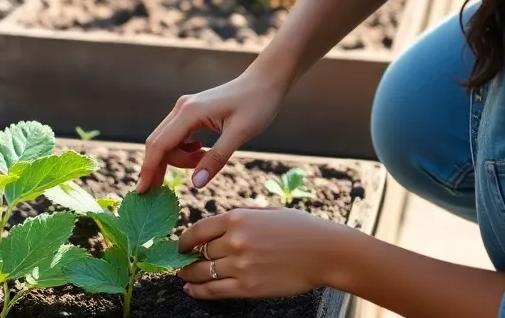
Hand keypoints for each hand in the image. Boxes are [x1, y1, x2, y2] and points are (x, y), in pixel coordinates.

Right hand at [136, 70, 285, 192]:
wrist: (266, 81)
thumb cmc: (257, 104)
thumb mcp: (240, 134)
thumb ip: (216, 158)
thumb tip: (194, 184)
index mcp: (190, 112)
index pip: (160, 145)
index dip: (148, 170)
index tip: (140, 193)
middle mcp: (183, 108)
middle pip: (159, 144)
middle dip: (158, 168)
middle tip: (162, 193)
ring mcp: (186, 108)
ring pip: (169, 141)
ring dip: (180, 159)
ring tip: (205, 160)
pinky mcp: (193, 111)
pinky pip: (178, 136)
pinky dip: (185, 150)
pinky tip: (203, 152)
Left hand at [177, 207, 340, 300]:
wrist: (323, 252)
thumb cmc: (300, 228)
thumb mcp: (269, 211)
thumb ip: (243, 216)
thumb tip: (220, 225)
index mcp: (239, 217)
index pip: (199, 229)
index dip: (185, 240)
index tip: (181, 245)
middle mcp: (235, 240)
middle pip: (200, 252)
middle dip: (188, 259)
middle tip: (181, 264)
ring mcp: (240, 265)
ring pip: (204, 273)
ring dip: (190, 277)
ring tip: (184, 278)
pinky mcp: (247, 287)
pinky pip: (214, 291)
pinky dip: (198, 292)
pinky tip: (192, 290)